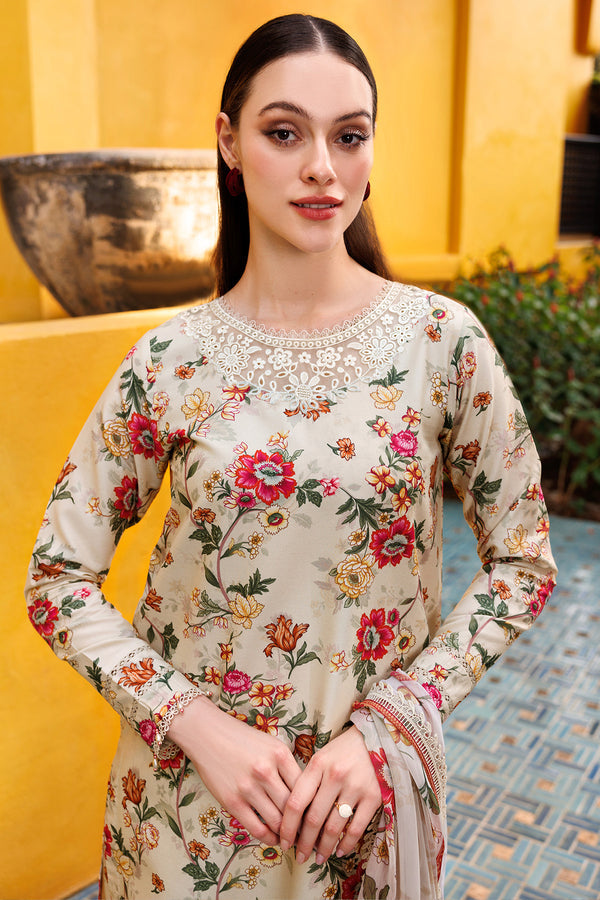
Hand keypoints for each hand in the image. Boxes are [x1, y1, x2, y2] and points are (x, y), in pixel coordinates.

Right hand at [167, 697, 302, 844]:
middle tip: (309, 834)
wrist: (207, 734)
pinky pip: (257, 828)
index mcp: (280, 754)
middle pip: (293, 807)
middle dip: (303, 824)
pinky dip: (269, 838)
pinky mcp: (232, 801)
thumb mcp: (270, 744)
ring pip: (277, 821)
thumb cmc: (242, 739)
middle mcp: (266, 770)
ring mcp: (248, 787)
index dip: (313, 806)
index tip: (316, 816)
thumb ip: (286, 766)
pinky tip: (274, 838)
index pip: (305, 787)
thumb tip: (306, 794)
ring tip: (293, 839)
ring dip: (287, 834)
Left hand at [278, 725, 381, 863]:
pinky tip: (340, 851)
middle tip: (300, 857)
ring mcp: (355, 786)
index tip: (284, 841)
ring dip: (324, 848)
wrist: (374, 739)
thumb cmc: (341, 752)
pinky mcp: (373, 796)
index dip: (287, 827)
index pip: (296, 802)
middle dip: (304, 843)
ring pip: (334, 827)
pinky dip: (347, 844)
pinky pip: (357, 828)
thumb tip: (293, 819)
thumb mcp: (320, 758)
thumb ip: (307, 783)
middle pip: (314, 819)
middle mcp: (335, 776)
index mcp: (317, 765)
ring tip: (319, 858)